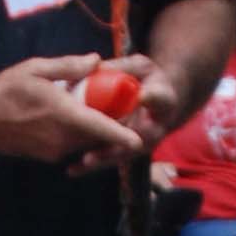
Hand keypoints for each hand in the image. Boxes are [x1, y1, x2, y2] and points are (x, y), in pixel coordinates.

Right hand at [0, 56, 147, 170]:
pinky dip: (78, 136)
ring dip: (94, 130)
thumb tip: (96, 61)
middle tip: (117, 106)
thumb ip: (70, 66)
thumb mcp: (38, 68)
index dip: (124, 136)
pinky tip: (71, 118)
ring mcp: (55, 151)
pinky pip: (72, 147)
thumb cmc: (7, 90)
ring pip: (86, 143)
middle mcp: (63, 139)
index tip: (141, 140)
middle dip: (111, 126)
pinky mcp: (48, 156)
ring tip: (92, 109)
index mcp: (65, 116)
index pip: (103, 129)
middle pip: (99, 137)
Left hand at [66, 54, 186, 174]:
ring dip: (103, 159)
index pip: (160, 99)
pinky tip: (72, 170)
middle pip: (140, 137)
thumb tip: (94, 66)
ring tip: (84, 162)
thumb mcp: (140, 67)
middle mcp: (157, 127)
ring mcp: (142, 143)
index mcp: (163, 100)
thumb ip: (122, 67)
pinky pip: (109, 160)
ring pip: (122, 153)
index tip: (144, 95)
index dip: (153, 98)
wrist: (158, 103)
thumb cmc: (147, 80)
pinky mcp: (127, 152)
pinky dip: (90, 166)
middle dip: (121, 141)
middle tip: (108, 139)